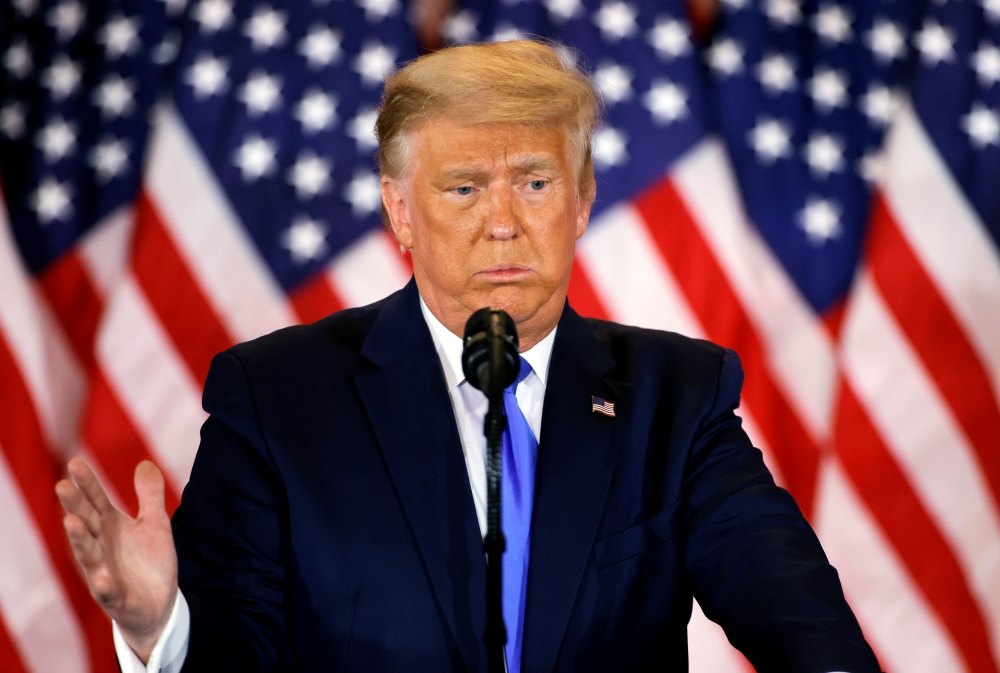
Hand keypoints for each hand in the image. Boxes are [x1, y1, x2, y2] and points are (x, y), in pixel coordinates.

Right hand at [56, 459, 177, 662]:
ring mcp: (105, 573)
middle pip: (87, 524)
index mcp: (111, 528)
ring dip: (80, 539)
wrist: (159, 604)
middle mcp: (102, 548)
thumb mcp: (154, 523)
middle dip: (75, 505)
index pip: (97, 501)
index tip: (75, 463)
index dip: (88, 484)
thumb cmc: (149, 561)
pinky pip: (108, 593)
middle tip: (63, 485)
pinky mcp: (116, 598)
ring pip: (89, 555)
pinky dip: (104, 586)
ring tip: (72, 521)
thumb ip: (149, 495)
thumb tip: (145, 463)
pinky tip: (101, 579)